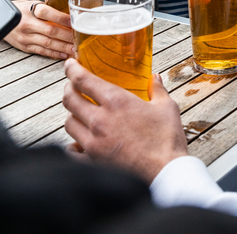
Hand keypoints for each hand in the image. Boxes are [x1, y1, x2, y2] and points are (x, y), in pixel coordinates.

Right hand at [5, 0, 73, 59]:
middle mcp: (27, 24)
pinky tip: (64, 54)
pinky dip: (54, 54)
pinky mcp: (24, 46)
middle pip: (50, 31)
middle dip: (67, 36)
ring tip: (75, 49)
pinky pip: (41, 51)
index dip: (62, 18)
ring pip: (47, 43)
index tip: (75, 21)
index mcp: (30, 10)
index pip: (48, 13)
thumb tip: (69, 13)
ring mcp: (25, 37)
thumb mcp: (32, 3)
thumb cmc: (20, 9)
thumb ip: (48, 8)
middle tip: (79, 39)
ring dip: (63, 47)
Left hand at [62, 60, 186, 182]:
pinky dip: (72, 147)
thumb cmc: (167, 140)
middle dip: (69, 89)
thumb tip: (155, 78)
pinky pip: (71, 152)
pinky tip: (78, 145)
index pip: (83, 80)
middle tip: (73, 87)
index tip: (70, 64)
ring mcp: (93, 142)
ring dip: (72, 116)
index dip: (72, 69)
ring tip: (80, 114)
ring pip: (69, 123)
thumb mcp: (167, 108)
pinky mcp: (92, 161)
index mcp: (117, 102)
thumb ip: (157, 90)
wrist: (165, 173)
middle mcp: (99, 120)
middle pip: (70, 99)